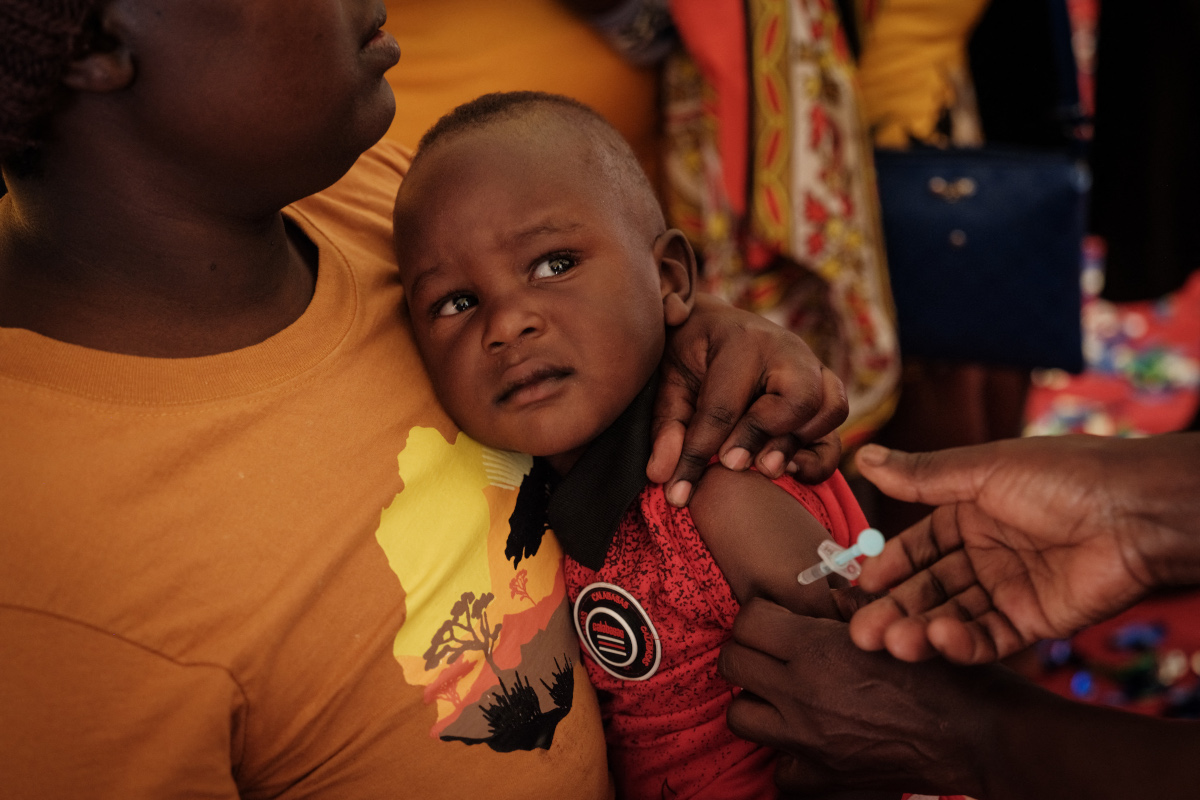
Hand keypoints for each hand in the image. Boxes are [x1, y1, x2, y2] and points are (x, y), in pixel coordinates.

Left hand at [649, 294, 846, 504]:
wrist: (717, 325)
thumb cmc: (691, 356)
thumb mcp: (669, 385)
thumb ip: (667, 427)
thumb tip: (663, 475)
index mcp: (740, 340)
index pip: (723, 407)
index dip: (699, 454)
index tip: (680, 491)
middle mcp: (786, 349)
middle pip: (798, 399)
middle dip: (762, 438)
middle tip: (730, 464)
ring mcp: (813, 366)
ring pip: (830, 408)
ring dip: (796, 443)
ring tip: (762, 467)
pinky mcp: (826, 387)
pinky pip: (838, 425)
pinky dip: (820, 453)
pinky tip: (787, 470)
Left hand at [718, 599, 992, 797]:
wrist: (979, 735)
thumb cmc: (944, 670)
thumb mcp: (897, 619)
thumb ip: (851, 604)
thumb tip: (825, 591)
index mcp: (815, 648)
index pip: (747, 621)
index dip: (760, 615)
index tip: (777, 618)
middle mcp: (800, 694)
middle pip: (732, 662)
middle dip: (749, 650)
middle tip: (774, 651)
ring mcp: (806, 740)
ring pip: (740, 714)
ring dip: (757, 700)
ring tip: (784, 693)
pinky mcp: (821, 778)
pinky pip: (778, 766)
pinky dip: (788, 753)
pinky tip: (810, 738)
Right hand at [849, 434, 1199, 662]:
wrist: (1134, 512)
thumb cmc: (1061, 478)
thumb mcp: (980, 470)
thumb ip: (920, 475)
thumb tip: (864, 457)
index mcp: (971, 513)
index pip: (918, 546)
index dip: (888, 567)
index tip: (859, 587)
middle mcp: (987, 553)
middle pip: (929, 588)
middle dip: (895, 610)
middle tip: (863, 632)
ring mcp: (1010, 589)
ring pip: (953, 616)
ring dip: (920, 630)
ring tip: (893, 642)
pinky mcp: (1035, 621)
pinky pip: (989, 637)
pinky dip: (962, 643)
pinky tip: (940, 640)